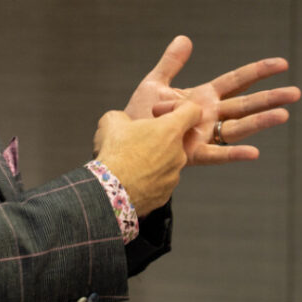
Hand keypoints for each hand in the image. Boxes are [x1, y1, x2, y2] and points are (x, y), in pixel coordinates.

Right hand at [94, 101, 201, 216]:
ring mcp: (174, 175)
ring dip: (152, 160)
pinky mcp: (166, 193)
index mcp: (170, 130)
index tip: (160, 113)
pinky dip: (148, 179)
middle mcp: (179, 153)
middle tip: (135, 142)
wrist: (109, 189)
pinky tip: (131, 178)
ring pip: (167, 162)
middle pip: (175, 140)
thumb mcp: (112, 121)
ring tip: (129, 163)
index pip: (192, 111)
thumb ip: (126, 117)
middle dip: (157, 139)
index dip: (178, 108)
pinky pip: (159, 181)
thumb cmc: (114, 153)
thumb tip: (124, 123)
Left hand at [124, 35, 300, 164]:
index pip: (236, 81)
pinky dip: (235, 154)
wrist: (124, 140)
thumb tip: (184, 39)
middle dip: (270, 98)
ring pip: (238, 127)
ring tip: (284, 115)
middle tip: (297, 93)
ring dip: (260, 122)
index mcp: (203, 97)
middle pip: (245, 104)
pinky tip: (255, 153)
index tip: (282, 64)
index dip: (258, 72)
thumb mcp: (155, 83)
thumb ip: (171, 63)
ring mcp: (204, 135)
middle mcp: (209, 116)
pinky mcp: (192, 153)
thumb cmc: (139, 114)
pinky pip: (217, 154)